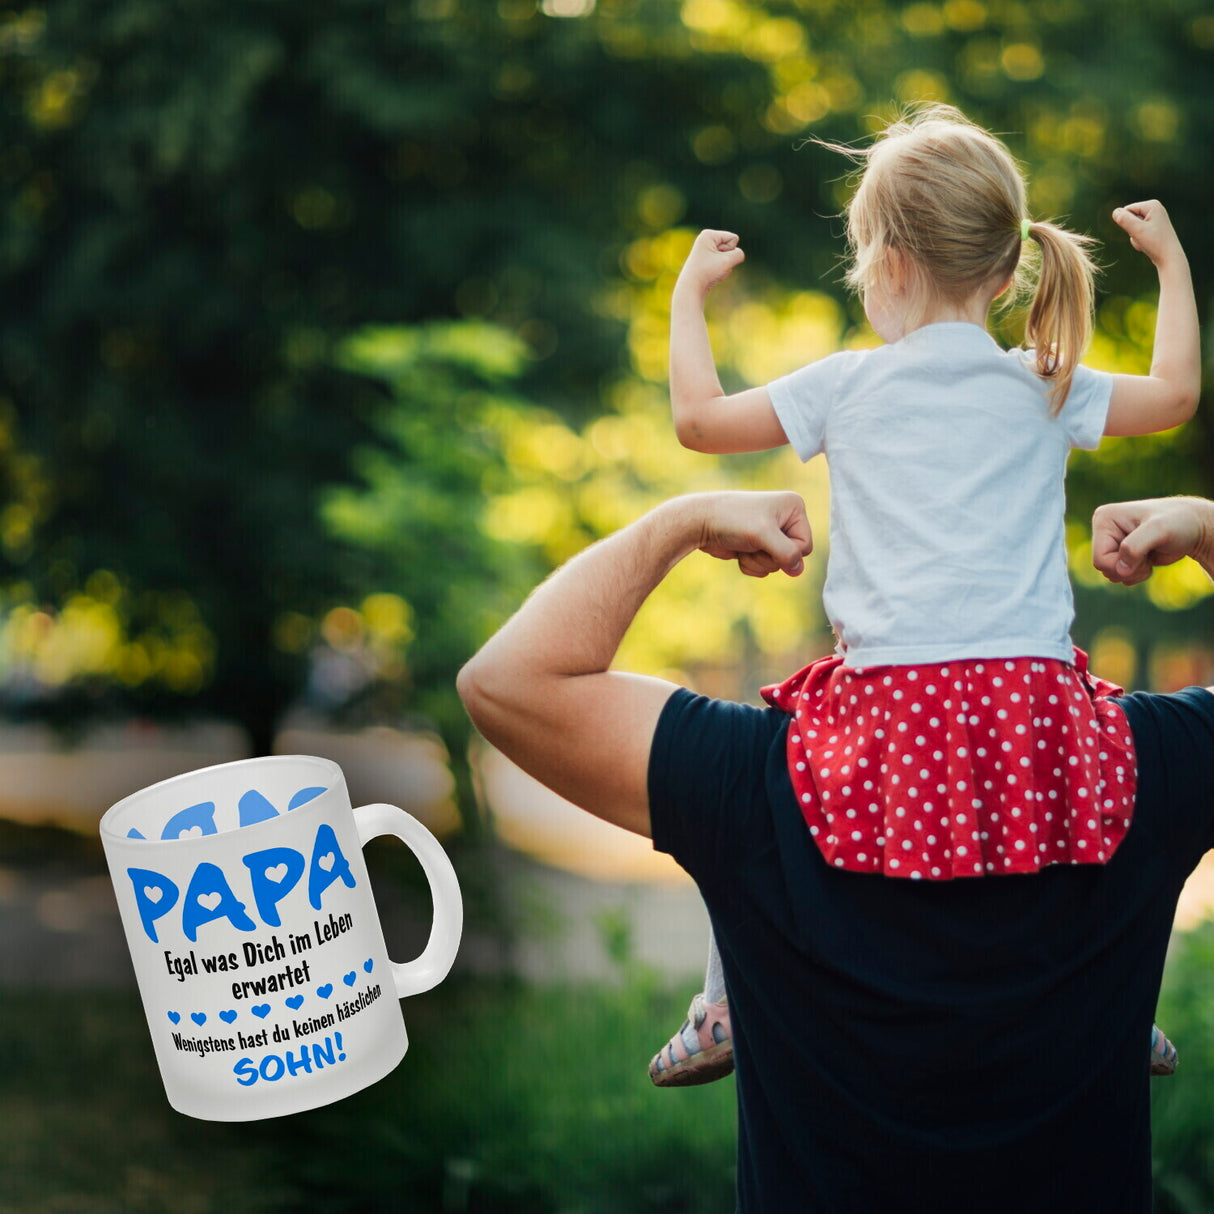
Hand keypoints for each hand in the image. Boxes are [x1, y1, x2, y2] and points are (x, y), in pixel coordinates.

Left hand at [677, 229, 745, 297]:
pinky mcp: (709, 261)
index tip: (715, 259)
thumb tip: (738, 254)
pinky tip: (711, 275)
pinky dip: (721, 271)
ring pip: (729, 257)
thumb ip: (739, 254)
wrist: (691, 288)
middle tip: (713, 266)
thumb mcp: (728, 261)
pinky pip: (724, 264)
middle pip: (731, 247)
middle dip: (727, 259)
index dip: (730, 251)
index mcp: (708, 234)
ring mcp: (707, 250)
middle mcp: (706, 240)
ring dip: (725, 267)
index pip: (734, 238)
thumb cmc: (707, 272)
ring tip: (711, 272)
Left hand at [695, 490, 812, 577]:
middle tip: (752, 543)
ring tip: (743, 545)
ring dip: (758, 561)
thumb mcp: (763, 535)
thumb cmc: (732, 520)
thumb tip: (798, 570)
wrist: (700, 522)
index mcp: (794, 507)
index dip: (786, 551)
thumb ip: (787, 553)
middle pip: (792, 557)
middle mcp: (785, 518)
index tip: (766, 540)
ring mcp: (771, 533)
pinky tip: (739, 552)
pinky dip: (751, 565)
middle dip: (770, 557)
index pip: (805, 545)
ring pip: (777, 565)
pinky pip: (764, 567)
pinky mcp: (757, 545)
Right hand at [1091, 496, 1213, 584]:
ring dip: (1134, 572)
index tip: (1145, 553)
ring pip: (1111, 574)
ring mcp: (1112, 542)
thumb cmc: (1179, 522)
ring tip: (1149, 556)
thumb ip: (1135, 547)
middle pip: (1104, 569)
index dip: (1122, 565)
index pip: (1099, 559)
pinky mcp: (1121, 553)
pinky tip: (1149, 560)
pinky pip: (1120, 575)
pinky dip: (1136, 574)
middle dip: (1129, 569)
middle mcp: (1104, 530)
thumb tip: (1120, 571)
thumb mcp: (1159, 530)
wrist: (1194, 527)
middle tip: (1149, 555)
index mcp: (1104, 519)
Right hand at [1113, 200, 1184, 269]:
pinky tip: (1149, 244)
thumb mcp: (1137, 230)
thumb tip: (1115, 211)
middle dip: (1131, 230)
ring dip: (1135, 237)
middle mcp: (1154, 209)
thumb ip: (1124, 219)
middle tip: (1144, 237)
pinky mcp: (1154, 228)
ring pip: (1132, 227)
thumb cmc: (1155, 243)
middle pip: (1129, 218)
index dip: (1127, 224)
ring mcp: (1154, 218)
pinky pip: (1138, 233)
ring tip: (1147, 242)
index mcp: (1152, 205)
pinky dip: (1139, 240)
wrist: (1169, 257)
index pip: (1126, 210)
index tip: (1141, 231)